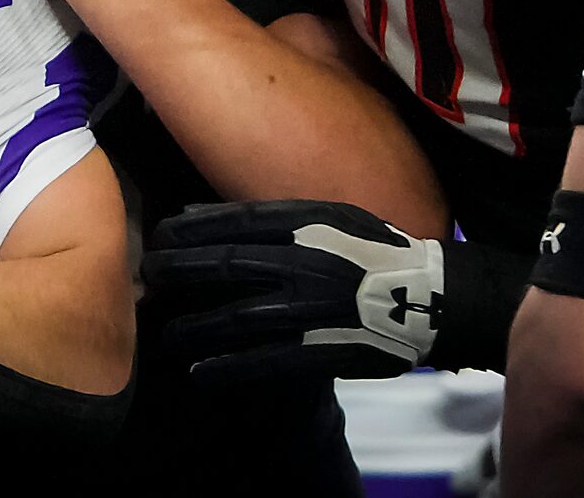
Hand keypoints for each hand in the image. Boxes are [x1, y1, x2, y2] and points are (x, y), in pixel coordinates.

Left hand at [142, 200, 445, 382]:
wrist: (434, 298)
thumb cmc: (374, 251)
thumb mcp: (330, 214)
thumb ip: (272, 215)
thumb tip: (204, 213)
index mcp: (309, 226)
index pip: (236, 223)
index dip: (191, 230)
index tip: (159, 236)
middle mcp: (307, 264)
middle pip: (228, 265)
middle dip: (181, 270)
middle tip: (149, 276)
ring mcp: (315, 310)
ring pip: (241, 317)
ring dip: (197, 325)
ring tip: (166, 331)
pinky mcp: (326, 350)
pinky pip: (269, 361)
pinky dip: (231, 367)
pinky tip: (200, 370)